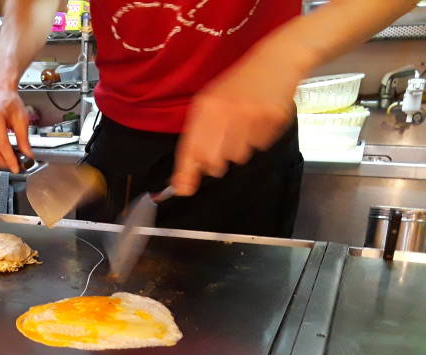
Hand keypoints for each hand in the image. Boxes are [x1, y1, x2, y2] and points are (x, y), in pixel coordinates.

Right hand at [0, 81, 31, 172]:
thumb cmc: (9, 101)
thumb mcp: (21, 119)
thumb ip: (24, 139)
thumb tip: (27, 155)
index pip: (1, 143)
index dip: (9, 158)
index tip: (16, 167)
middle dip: (3, 162)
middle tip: (13, 167)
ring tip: (8, 162)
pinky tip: (0, 155)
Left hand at [171, 39, 304, 195]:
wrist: (275, 61)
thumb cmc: (239, 85)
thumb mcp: (211, 102)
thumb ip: (198, 135)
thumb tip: (190, 170)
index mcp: (206, 106)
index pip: (191, 148)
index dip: (186, 172)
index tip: (183, 189)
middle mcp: (226, 111)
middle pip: (214, 161)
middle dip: (216, 163)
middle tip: (223, 146)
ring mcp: (250, 116)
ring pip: (238, 156)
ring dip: (239, 149)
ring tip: (244, 126)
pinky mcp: (272, 120)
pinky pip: (260, 146)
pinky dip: (258, 139)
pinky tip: (259, 121)